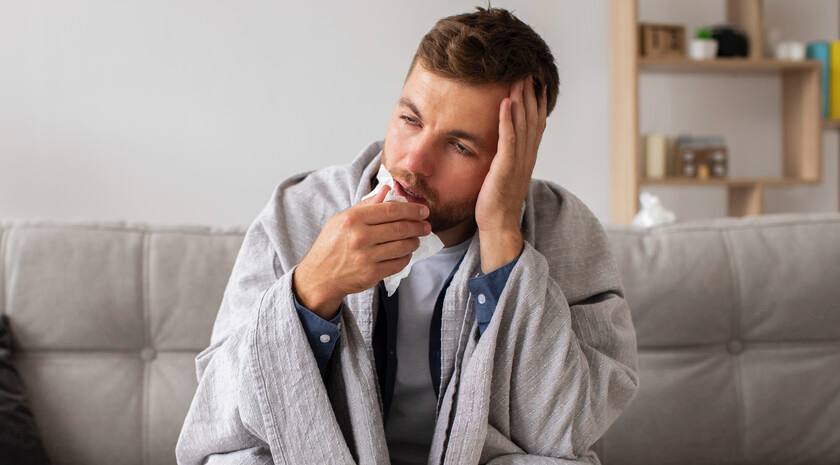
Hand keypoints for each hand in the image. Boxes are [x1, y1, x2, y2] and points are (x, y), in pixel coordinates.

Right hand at [293, 185, 430, 318]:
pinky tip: (406, 253)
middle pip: (400, 227)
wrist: (319, 276)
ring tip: (416, 239)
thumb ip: (366, 205)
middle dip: (418, 226)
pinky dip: (406, 257)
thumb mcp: (341, 219)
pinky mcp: (371, 274)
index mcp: (353, 219)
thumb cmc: (330, 245)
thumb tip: (387, 189)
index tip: (423, 210)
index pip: (391, 210)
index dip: (411, 209)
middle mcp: (360, 236)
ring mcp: (366, 256)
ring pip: (403, 246)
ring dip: (414, 242)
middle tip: (426, 225)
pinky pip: (398, 263)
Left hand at [474, 75, 547, 271]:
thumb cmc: (496, 203)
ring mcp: (518, 162)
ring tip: (519, 79)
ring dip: (521, 100)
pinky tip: (506, 102)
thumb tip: (502, 147)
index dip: (537, 103)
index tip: (535, 82)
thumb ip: (506, 159)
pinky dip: (508, 119)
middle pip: (533, 119)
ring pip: (523, 125)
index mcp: (526, 157)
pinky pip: (509, 139)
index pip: (535, 124)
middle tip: (529, 72)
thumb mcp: (503, 175)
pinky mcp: (506, 168)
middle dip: (531, 95)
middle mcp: (526, 157)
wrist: (498, 226)